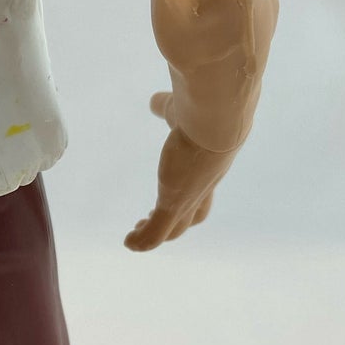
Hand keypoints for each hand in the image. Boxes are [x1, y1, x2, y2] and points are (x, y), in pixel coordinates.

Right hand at [125, 91, 236, 250]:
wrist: (216, 118)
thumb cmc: (202, 109)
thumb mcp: (179, 110)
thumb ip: (166, 108)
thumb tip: (154, 101)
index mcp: (209, 164)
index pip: (203, 187)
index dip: (191, 195)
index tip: (173, 192)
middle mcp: (204, 185)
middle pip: (194, 214)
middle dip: (176, 222)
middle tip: (152, 221)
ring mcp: (189, 198)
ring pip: (175, 228)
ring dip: (156, 235)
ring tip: (136, 237)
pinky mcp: (173, 204)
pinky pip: (157, 232)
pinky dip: (143, 241)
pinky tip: (129, 243)